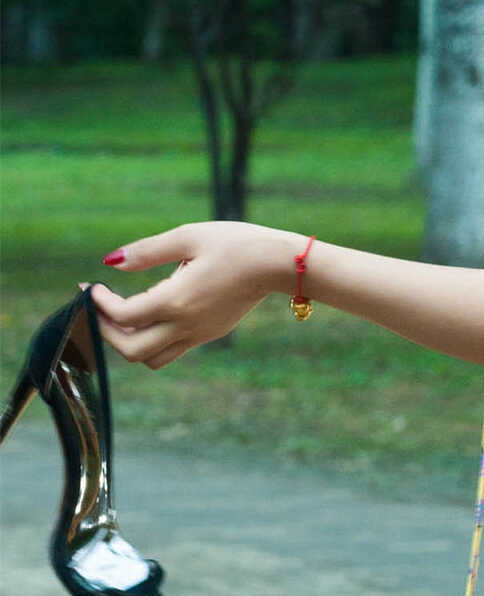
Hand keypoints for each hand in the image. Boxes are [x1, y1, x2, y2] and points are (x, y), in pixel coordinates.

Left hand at [89, 222, 293, 369]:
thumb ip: (147, 251)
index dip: (100, 304)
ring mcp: (199, 334)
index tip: (93, 287)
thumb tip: (110, 261)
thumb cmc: (235, 243)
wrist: (278, 264)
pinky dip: (151, 339)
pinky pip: (170, 350)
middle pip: (131, 351)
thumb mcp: (189, 236)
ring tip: (123, 315)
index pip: (124, 316)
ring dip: (129, 342)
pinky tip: (151, 312)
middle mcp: (186, 324)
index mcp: (177, 300)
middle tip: (100, 309)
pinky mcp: (208, 334)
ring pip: (151, 359)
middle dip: (106, 332)